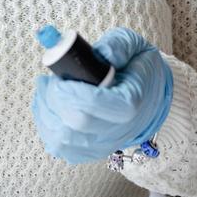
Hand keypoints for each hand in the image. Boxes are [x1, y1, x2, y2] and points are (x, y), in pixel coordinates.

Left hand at [31, 26, 172, 163]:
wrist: (150, 98)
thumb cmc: (138, 69)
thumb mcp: (136, 46)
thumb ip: (119, 45)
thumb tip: (102, 54)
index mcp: (131, 102)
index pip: (97, 104)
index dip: (72, 93)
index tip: (58, 79)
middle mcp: (118, 129)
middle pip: (77, 125)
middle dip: (55, 101)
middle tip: (49, 81)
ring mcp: (104, 144)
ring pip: (64, 141)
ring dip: (46, 113)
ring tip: (45, 89)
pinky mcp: (91, 151)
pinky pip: (61, 148)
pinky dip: (47, 126)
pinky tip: (47, 105)